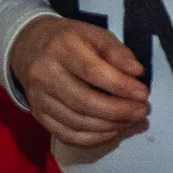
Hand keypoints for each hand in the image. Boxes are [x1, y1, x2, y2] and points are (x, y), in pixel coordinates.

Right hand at [8, 15, 148, 146]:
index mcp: (61, 49)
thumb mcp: (95, 35)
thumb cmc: (70, 40)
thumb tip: (137, 73)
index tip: (143, 94)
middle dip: (119, 111)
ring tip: (131, 120)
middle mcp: (45, 75)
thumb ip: (117, 52)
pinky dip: (93, 138)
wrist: (28, 47)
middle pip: (84, 102)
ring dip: (110, 126)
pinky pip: (66, 134)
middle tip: (142, 111)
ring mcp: (38, 98)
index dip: (121, 86)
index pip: (92, 72)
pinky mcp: (38, 115)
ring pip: (77, 122)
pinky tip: (112, 131)